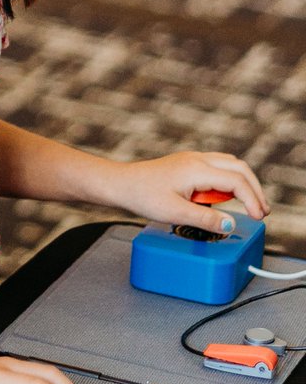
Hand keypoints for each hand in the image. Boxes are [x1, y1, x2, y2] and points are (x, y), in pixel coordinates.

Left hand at [117, 151, 268, 235]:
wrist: (121, 183)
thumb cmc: (142, 195)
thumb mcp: (175, 212)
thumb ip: (205, 219)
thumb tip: (229, 224)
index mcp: (197, 169)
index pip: (237, 181)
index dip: (252, 199)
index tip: (258, 217)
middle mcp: (197, 159)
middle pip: (239, 167)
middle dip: (254, 189)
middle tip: (262, 211)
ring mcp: (192, 159)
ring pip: (229, 164)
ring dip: (243, 182)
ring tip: (250, 205)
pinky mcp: (187, 164)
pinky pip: (217, 167)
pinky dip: (229, 180)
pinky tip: (226, 197)